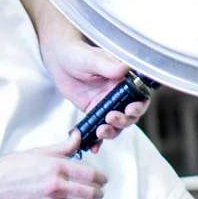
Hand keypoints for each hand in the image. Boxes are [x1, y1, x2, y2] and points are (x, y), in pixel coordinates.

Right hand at [0, 136, 106, 198]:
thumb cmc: (11, 169)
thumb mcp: (38, 152)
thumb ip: (62, 148)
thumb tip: (77, 137)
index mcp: (55, 168)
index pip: (90, 175)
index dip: (101, 179)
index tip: (103, 180)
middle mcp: (54, 187)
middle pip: (90, 195)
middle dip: (98, 194)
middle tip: (98, 193)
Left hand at [43, 35, 148, 151]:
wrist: (58, 59)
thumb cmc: (77, 52)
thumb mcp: (91, 58)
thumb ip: (107, 66)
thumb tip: (124, 68)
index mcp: (123, 79)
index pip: (139, 95)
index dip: (139, 105)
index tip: (130, 109)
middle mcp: (118, 93)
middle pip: (130, 114)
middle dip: (123, 121)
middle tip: (110, 119)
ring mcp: (106, 104)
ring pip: (116, 124)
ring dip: (112, 131)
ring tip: (100, 131)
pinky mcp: (94, 112)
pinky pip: (99, 128)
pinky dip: (97, 140)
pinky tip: (93, 146)